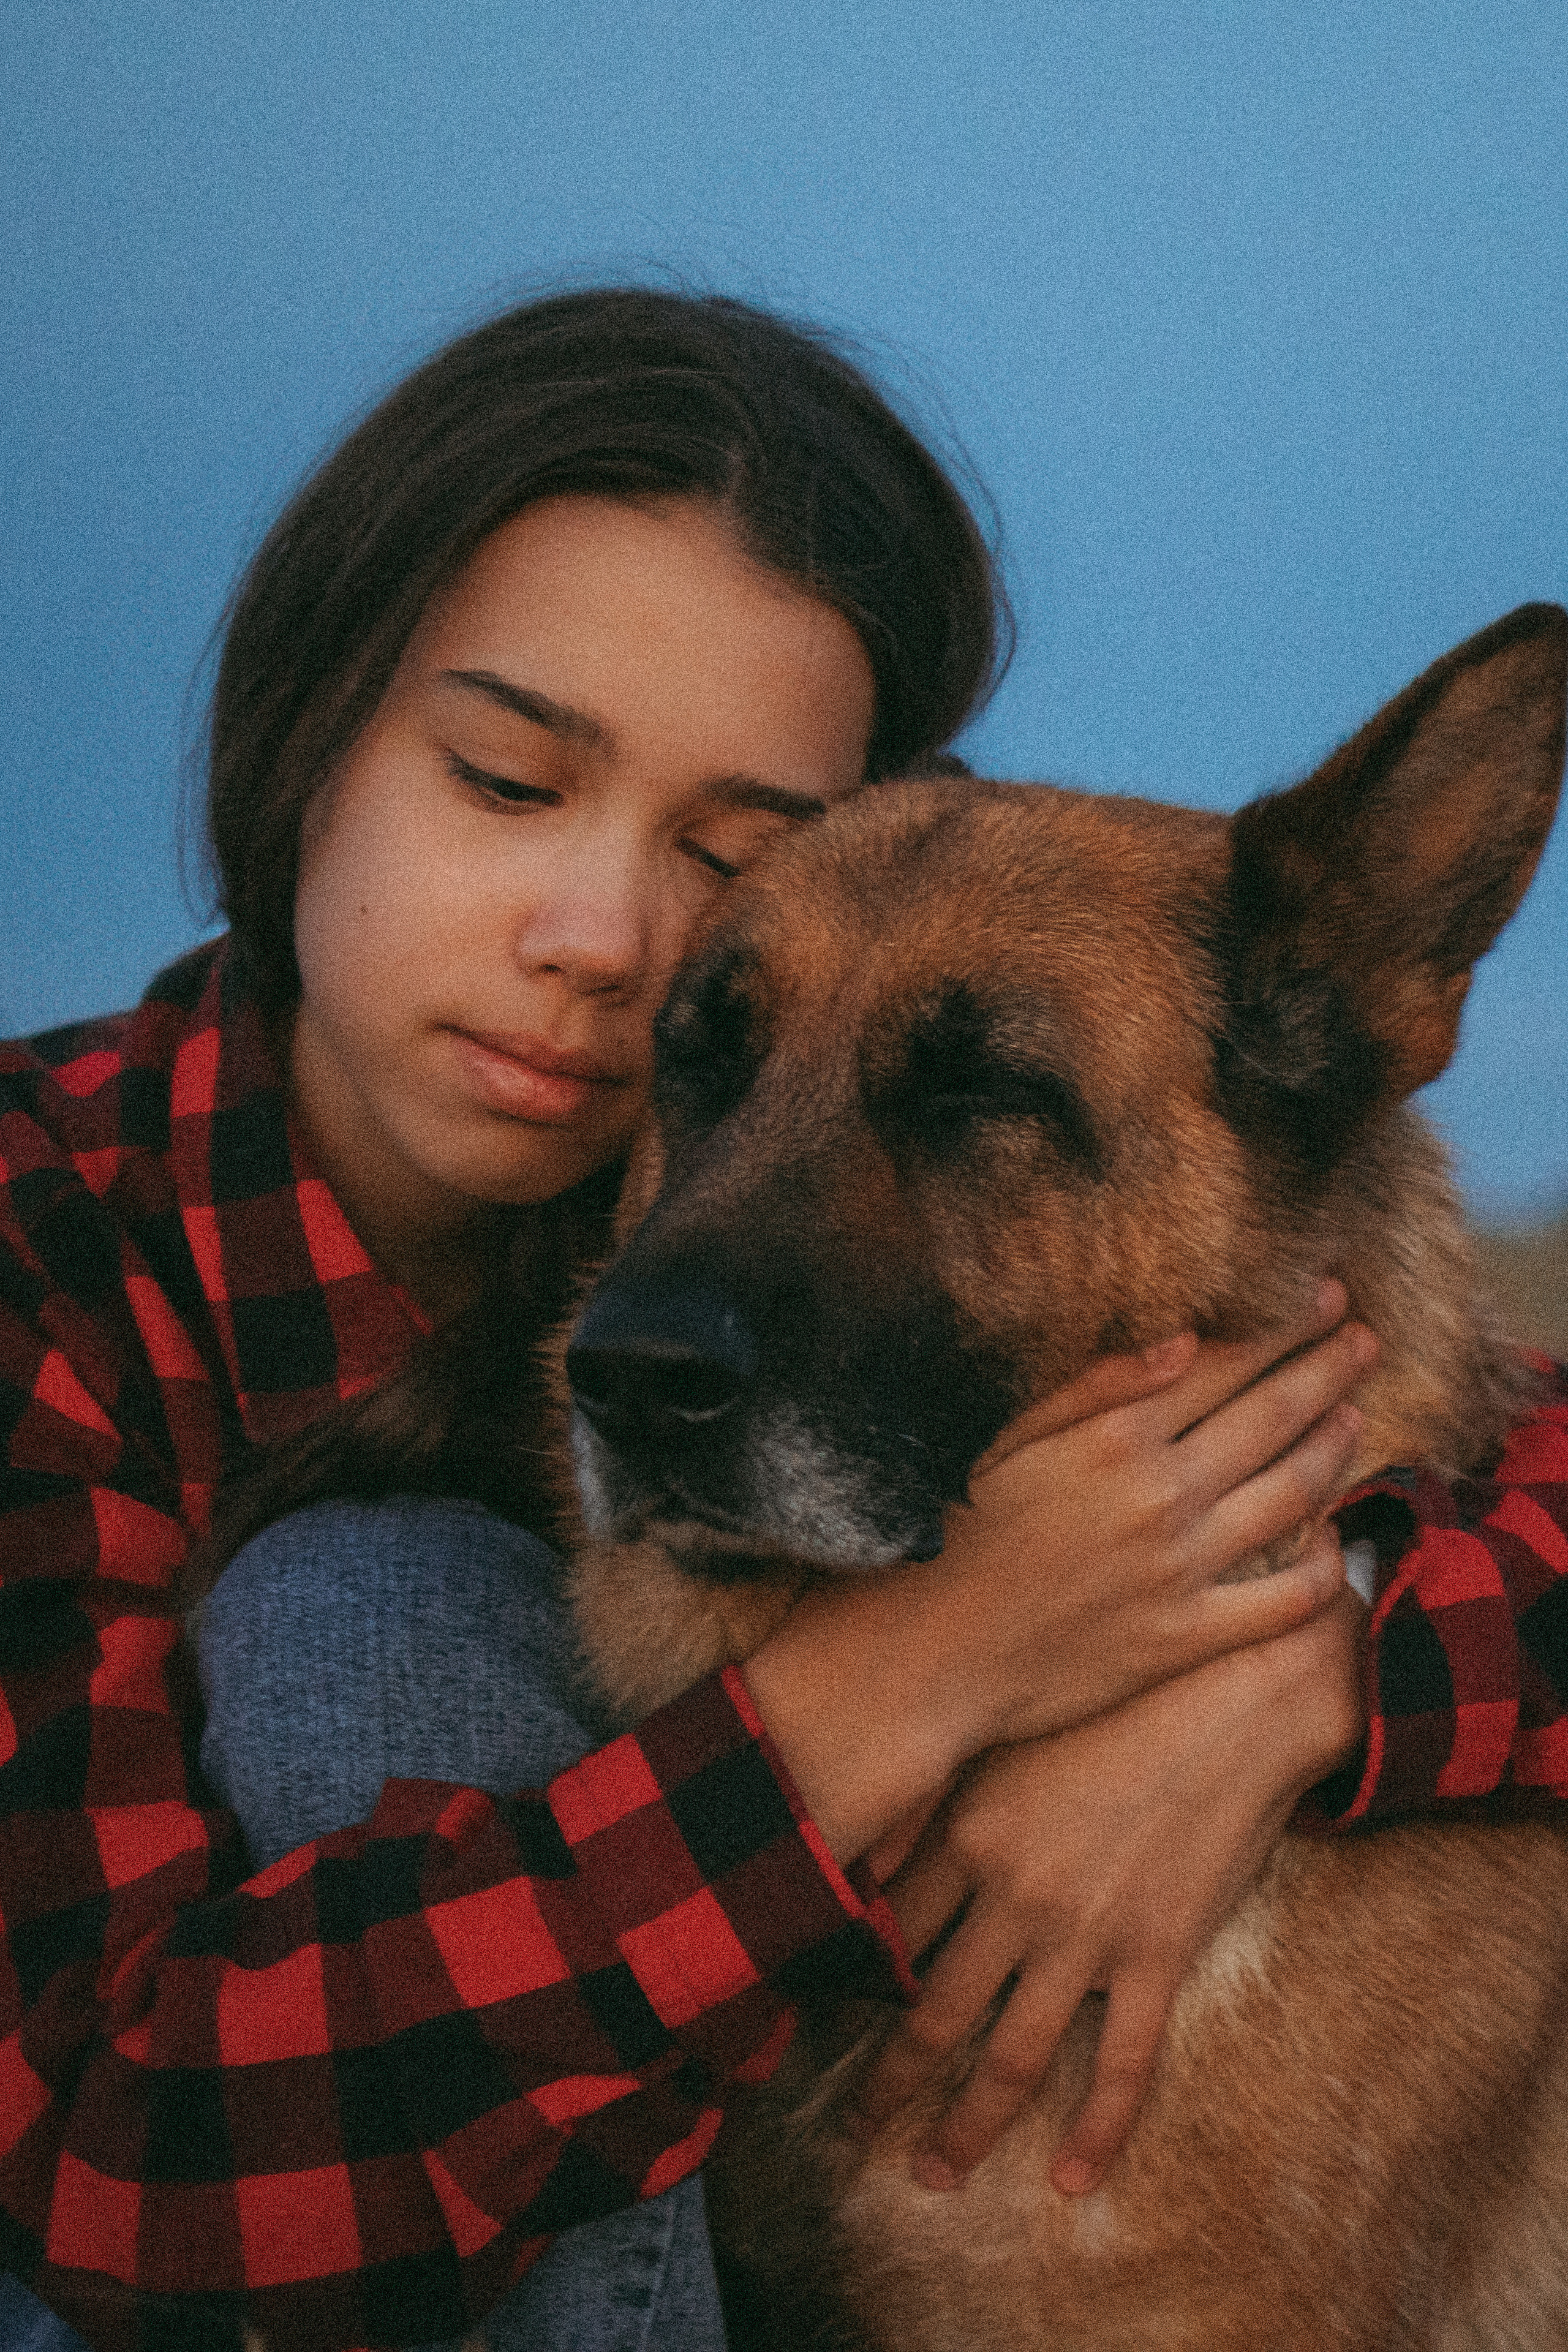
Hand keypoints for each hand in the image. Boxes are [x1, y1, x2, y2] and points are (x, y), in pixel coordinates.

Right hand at [746, 1283, 1376, 1863]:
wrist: (936, 1653)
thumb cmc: (959, 1533)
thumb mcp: (1007, 1438)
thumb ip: (1096, 1384)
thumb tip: (1184, 1338)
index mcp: (1114, 1434)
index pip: (1224, 1361)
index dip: (1284, 1323)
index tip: (1325, 1294)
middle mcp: (1159, 1493)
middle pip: (1273, 1416)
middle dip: (1328, 1368)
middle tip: (1367, 1337)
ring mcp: (1181, 1568)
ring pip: (1292, 1495)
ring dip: (1336, 1448)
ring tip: (1357, 1416)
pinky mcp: (1187, 1636)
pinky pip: (1283, 1599)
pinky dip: (1323, 1566)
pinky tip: (1338, 1539)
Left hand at [856, 1579, 1367, 2193]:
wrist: (1231, 1698)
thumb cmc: (1114, 1701)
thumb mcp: (1010, 1736)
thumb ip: (940, 1797)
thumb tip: (866, 1848)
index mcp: (970, 1834)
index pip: (890, 1934)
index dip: (850, 1989)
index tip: (819, 2030)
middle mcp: (1017, 1895)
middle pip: (934, 2013)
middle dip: (889, 2084)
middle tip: (856, 2131)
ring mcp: (1087, 1934)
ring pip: (1011, 2057)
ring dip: (966, 2127)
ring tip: (932, 2173)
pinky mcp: (1158, 1955)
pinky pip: (1121, 2067)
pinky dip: (1096, 2133)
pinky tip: (1068, 2182)